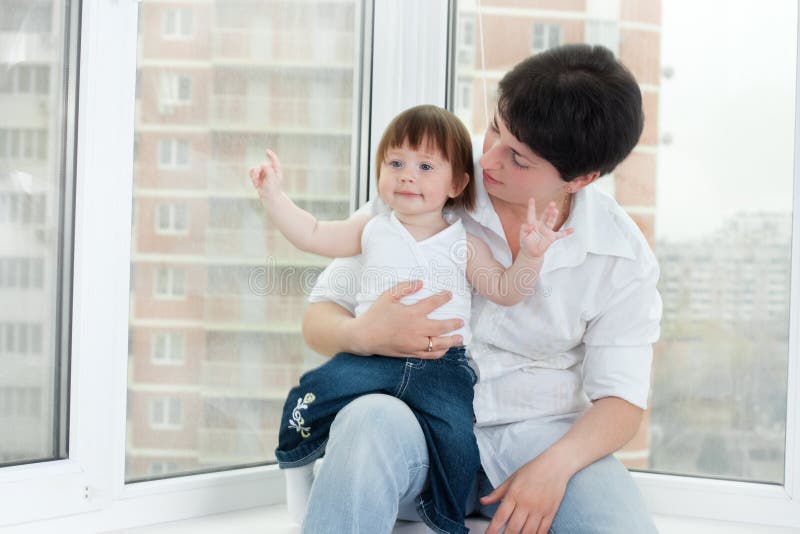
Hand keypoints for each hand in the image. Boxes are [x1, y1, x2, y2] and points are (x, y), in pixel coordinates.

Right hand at [248, 149, 282, 200]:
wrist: (269, 198)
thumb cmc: (272, 189)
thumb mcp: (271, 179)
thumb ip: (268, 170)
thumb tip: (262, 163)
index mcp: (276, 170)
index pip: (274, 160)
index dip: (270, 155)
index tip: (266, 151)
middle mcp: (270, 170)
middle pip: (261, 165)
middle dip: (258, 172)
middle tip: (257, 179)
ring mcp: (263, 173)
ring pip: (255, 169)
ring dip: (254, 175)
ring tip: (256, 183)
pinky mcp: (258, 177)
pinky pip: (252, 172)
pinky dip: (252, 177)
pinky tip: (255, 183)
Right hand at [350, 280, 464, 358]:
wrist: (364, 336)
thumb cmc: (375, 315)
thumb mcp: (388, 296)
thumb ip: (404, 288)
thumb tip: (420, 282)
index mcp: (410, 314)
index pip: (432, 304)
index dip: (443, 298)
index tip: (449, 294)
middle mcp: (416, 329)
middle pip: (442, 327)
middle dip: (454, 324)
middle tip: (461, 321)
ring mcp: (414, 343)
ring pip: (439, 344)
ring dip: (452, 341)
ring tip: (460, 338)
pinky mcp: (411, 353)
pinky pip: (430, 355)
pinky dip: (440, 352)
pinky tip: (444, 348)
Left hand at [481, 452, 570, 533]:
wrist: (555, 465)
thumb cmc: (532, 470)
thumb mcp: (512, 478)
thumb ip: (497, 492)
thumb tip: (483, 501)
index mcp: (514, 494)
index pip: (500, 516)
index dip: (492, 529)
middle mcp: (526, 503)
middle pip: (513, 527)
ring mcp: (539, 510)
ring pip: (528, 532)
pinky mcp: (550, 513)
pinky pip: (543, 530)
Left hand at [519, 198, 572, 259]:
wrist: (531, 253)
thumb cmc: (526, 242)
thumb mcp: (522, 235)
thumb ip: (524, 229)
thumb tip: (531, 226)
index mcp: (532, 223)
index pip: (531, 214)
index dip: (531, 206)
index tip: (531, 198)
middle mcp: (541, 225)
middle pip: (545, 215)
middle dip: (548, 209)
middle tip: (551, 203)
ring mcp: (547, 231)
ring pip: (551, 222)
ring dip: (554, 216)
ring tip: (556, 210)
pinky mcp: (552, 237)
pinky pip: (560, 235)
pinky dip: (566, 233)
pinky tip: (572, 230)